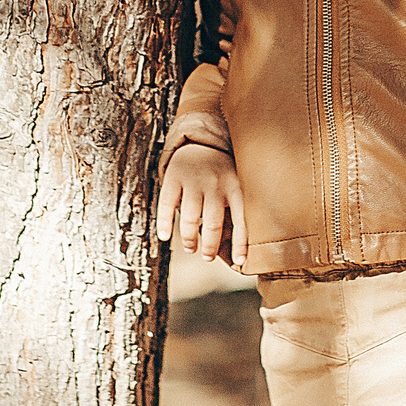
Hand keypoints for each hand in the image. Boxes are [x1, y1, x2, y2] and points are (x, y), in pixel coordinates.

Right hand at [156, 145, 248, 265]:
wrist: (199, 143)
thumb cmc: (220, 175)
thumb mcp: (234, 185)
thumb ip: (234, 209)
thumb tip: (237, 250)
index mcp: (235, 188)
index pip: (241, 220)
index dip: (240, 243)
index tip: (240, 262)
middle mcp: (215, 185)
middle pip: (213, 224)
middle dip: (210, 246)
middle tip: (207, 257)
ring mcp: (194, 180)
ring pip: (190, 218)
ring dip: (189, 238)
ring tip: (191, 248)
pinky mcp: (174, 177)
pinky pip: (167, 204)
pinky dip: (165, 223)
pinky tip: (164, 236)